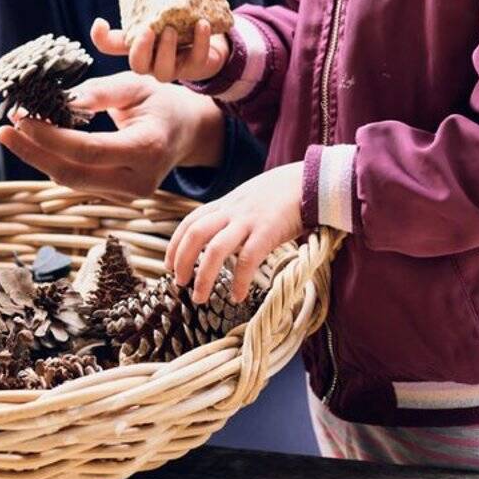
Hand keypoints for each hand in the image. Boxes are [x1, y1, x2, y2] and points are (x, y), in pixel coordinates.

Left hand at [0, 72, 226, 199]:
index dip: (51, 137)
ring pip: (73, 182)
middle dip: (34, 154)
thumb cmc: (161, 101)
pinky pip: (80, 181)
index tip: (21, 119)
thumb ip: (97, 92)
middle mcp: (141, 180)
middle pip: (74, 174)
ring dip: (40, 157)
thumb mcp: (136, 85)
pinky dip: (55, 161)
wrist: (188, 131)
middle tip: (3, 131)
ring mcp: (131, 195)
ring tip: (14, 131)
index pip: (89, 150)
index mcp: (148, 148)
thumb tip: (58, 101)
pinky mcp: (119, 197)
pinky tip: (37, 141)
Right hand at [90, 16, 228, 83]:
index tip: (101, 21)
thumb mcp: (150, 22)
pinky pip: (198, 58)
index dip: (102, 39)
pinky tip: (202, 24)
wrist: (205, 35)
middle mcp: (152, 64)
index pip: (111, 47)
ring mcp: (174, 68)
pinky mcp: (197, 66)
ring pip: (165, 71)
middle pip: (139, 66)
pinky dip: (201, 41)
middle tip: (147, 29)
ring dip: (167, 50)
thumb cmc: (171, 29)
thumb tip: (101, 20)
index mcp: (138, 50)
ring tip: (171, 29)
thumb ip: (131, 20)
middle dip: (141, 50)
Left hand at [165, 162, 304, 303]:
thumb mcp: (247, 200)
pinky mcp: (268, 231)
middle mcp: (232, 211)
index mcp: (225, 204)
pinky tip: (238, 297)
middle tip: (178, 283)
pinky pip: (248, 259)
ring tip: (199, 298)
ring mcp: (249, 221)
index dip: (175, 244)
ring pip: (216, 249)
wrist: (309, 180)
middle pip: (195, 233)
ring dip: (203, 276)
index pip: (190, 222)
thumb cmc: (280, 195)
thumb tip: (220, 239)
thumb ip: (232, 216)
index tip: (168, 265)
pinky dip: (240, 281)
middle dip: (182, 259)